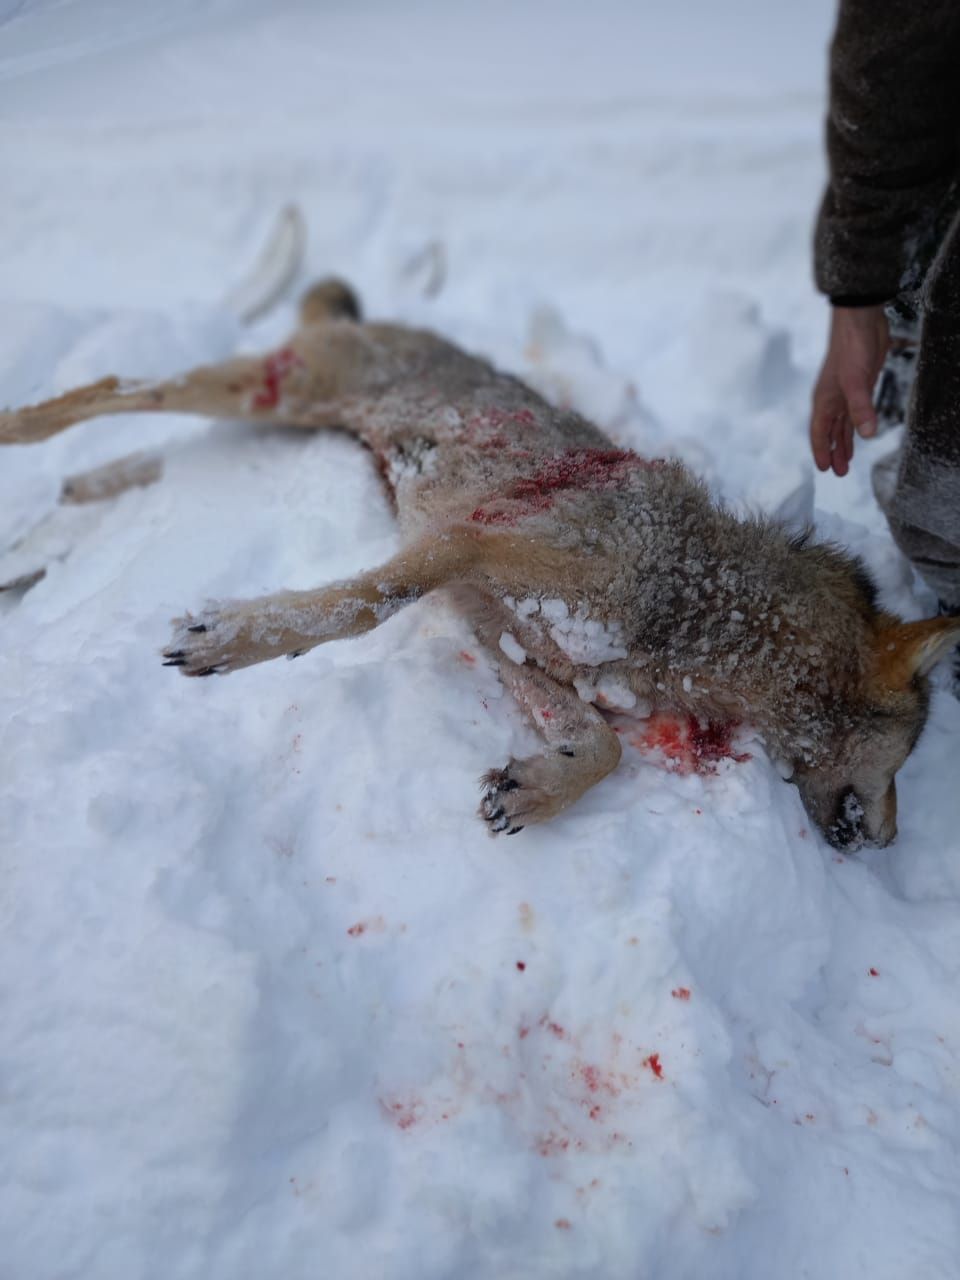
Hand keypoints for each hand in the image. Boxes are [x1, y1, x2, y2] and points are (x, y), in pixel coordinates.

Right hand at [810, 305, 889, 476]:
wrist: (861, 321)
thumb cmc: (851, 348)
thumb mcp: (856, 381)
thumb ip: (861, 408)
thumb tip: (866, 435)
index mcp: (825, 401)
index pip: (820, 433)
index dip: (822, 451)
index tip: (824, 469)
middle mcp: (832, 400)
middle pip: (831, 432)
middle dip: (834, 452)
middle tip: (839, 472)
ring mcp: (845, 393)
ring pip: (842, 424)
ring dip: (844, 442)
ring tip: (847, 461)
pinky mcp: (860, 387)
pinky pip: (854, 413)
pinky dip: (855, 426)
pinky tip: (860, 434)